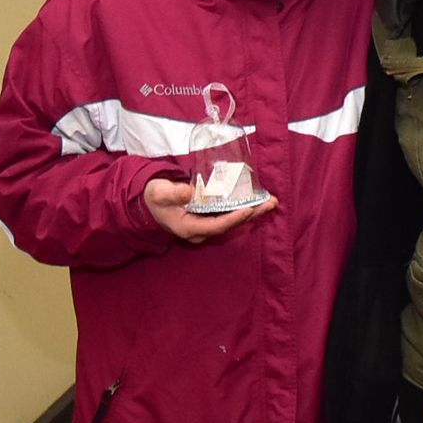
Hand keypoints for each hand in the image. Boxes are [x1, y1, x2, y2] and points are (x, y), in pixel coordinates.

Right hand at [143, 178, 276, 243]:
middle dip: (251, 214)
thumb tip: (188, 192)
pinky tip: (257, 201)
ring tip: (271, 202)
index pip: (217, 226)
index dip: (234, 219)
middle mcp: (201, 231)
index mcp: (189, 228)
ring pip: (233, 221)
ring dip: (252, 211)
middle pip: (230, 225)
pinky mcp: (210, 219)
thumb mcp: (159, 192)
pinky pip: (230, 216)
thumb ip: (172, 193)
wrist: (151, 204)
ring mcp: (206, 226)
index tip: (249, 209)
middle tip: (271, 204)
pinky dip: (244, 208)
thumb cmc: (154, 198)